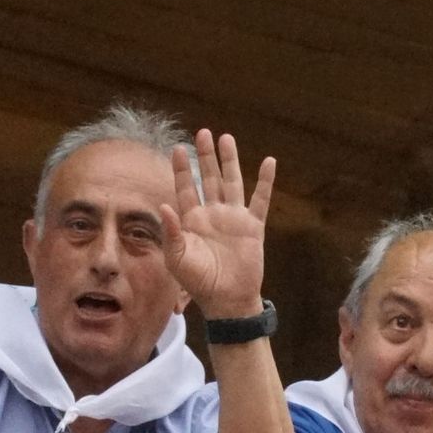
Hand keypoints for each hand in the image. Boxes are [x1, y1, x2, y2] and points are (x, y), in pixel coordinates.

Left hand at [159, 129, 274, 318]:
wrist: (227, 300)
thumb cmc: (199, 282)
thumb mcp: (177, 259)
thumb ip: (171, 232)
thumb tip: (163, 205)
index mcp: (192, 221)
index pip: (185, 188)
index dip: (181, 169)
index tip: (176, 148)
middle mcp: (213, 214)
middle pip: (208, 178)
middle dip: (205, 156)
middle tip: (202, 133)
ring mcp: (233, 218)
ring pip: (232, 182)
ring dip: (229, 161)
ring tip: (226, 138)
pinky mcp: (253, 226)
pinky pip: (261, 199)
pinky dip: (265, 181)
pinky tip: (269, 162)